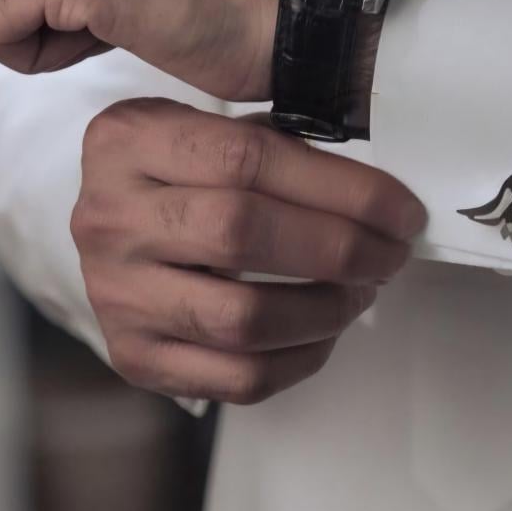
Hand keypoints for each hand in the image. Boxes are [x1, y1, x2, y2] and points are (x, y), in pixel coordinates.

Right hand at [71, 98, 426, 402]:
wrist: (118, 230)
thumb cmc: (184, 177)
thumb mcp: (216, 132)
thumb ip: (286, 146)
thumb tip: (381, 195)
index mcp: (130, 141)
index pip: (249, 158)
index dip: (342, 188)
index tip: (401, 210)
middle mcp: (110, 218)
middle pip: (242, 234)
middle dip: (342, 248)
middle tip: (391, 252)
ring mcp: (116, 294)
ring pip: (242, 319)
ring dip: (327, 309)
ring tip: (362, 290)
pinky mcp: (136, 356)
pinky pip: (238, 378)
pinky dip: (303, 359)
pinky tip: (326, 329)